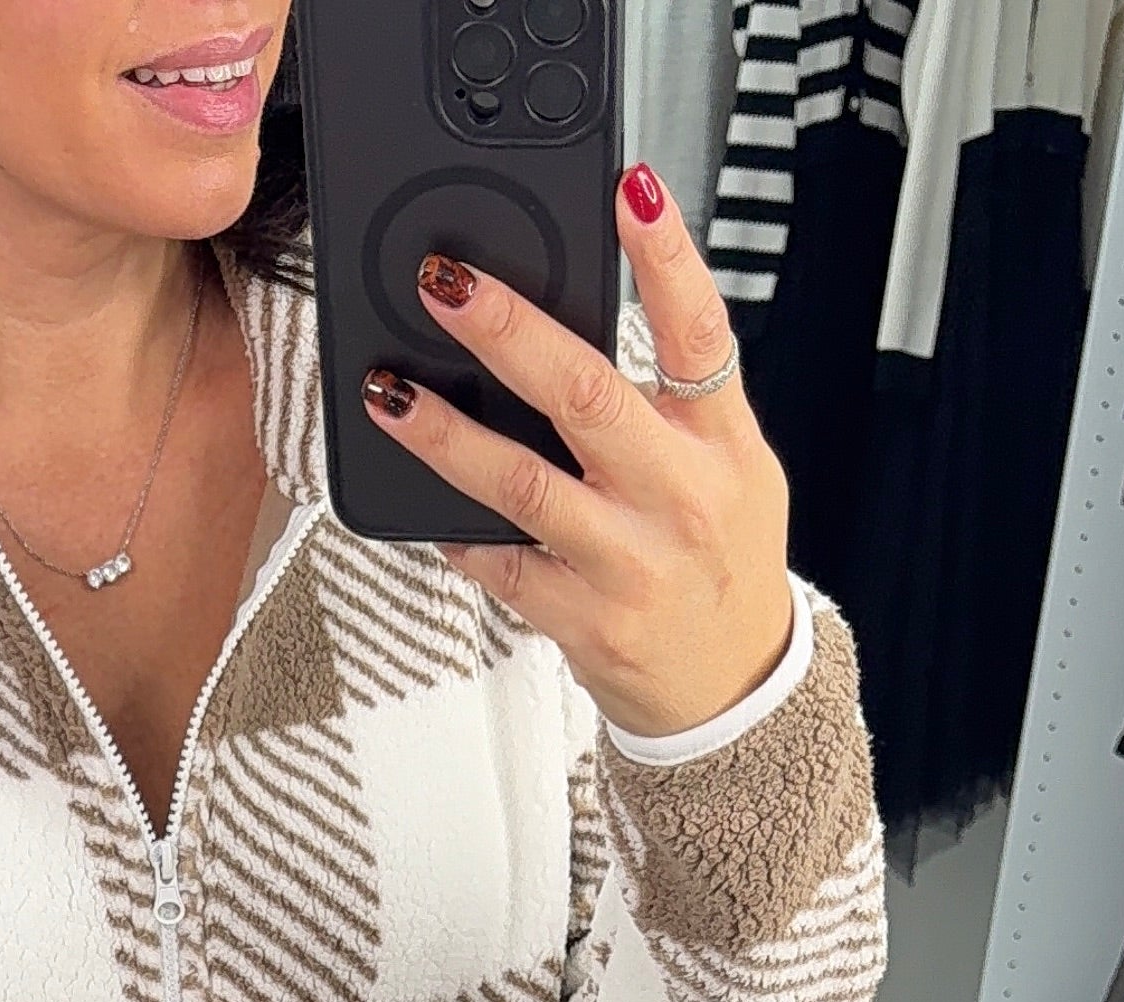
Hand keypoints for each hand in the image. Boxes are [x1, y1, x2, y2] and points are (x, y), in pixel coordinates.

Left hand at [360, 165, 793, 739]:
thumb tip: (576, 325)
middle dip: (509, 331)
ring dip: (446, 434)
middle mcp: (679, 498)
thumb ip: (674, 404)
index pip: (700, 331)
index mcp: (722, 443)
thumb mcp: (733, 469)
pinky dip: (456, 532)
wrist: (733, 691)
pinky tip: (423, 506)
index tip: (628, 189)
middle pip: (587, 396)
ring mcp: (628, 564)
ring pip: (523, 485)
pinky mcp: (583, 621)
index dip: (667, 256)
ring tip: (391, 392)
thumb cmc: (722, 562)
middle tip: (446, 282)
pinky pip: (502, 565)